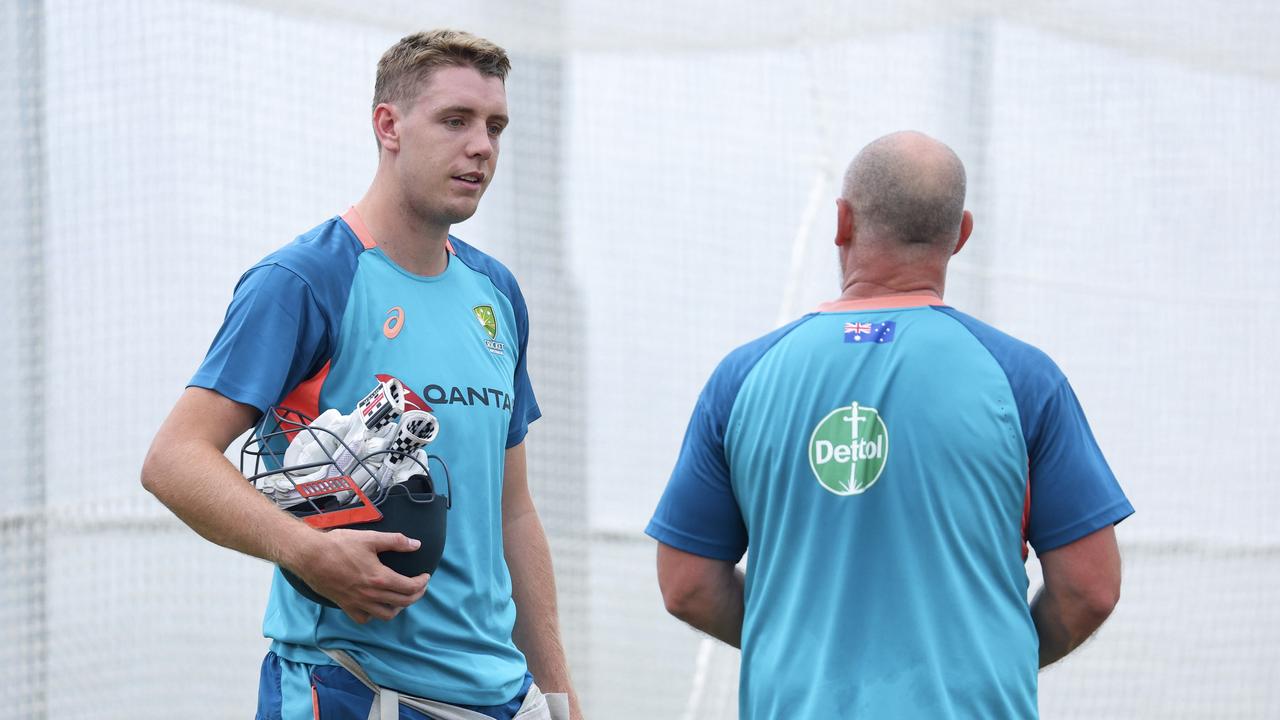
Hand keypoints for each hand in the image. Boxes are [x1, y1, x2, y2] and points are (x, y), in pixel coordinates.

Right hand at [285, 529, 429, 622]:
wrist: (310, 556)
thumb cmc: (339, 545)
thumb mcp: (371, 538)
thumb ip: (396, 541)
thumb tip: (416, 544)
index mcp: (380, 578)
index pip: (410, 588)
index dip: (422, 583)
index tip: (426, 576)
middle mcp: (371, 595)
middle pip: (403, 603)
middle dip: (416, 595)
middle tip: (420, 586)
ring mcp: (358, 603)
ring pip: (386, 615)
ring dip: (398, 608)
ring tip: (401, 597)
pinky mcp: (345, 606)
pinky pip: (364, 618)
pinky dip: (374, 614)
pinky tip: (376, 605)